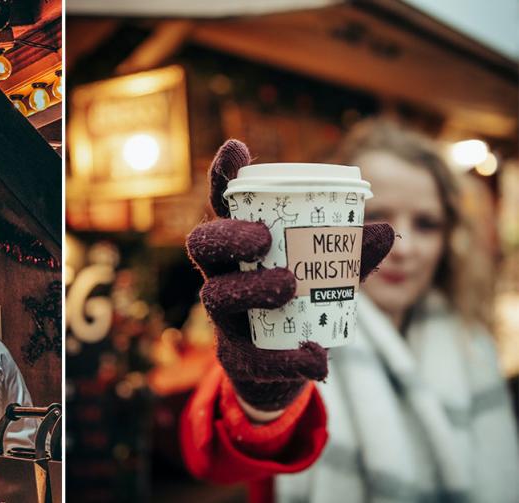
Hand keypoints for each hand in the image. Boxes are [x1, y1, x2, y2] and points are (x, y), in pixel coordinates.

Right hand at [186, 140, 393, 413]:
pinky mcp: (237, 357)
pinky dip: (287, 359)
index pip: (223, 205)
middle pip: (202, 244)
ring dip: (252, 287)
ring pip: (217, 296)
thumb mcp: (326, 274)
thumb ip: (349, 253)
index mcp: (239, 245)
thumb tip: (387, 229)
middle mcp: (221, 274)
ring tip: (290, 284)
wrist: (284, 367)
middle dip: (227, 235)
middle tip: (262, 237)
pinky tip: (317, 360)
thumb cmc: (299, 304)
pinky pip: (254, 357)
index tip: (236, 147)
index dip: (224, 176)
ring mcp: (224, 316)